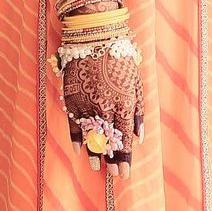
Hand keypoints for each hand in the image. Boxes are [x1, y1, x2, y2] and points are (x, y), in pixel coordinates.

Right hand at [62, 49, 143, 178]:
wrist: (95, 36)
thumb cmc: (120, 57)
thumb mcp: (136, 82)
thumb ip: (138, 111)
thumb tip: (139, 137)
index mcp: (124, 104)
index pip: (124, 140)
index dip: (124, 158)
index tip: (124, 174)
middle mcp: (105, 108)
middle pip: (108, 142)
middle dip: (111, 160)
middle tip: (113, 174)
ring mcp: (87, 105)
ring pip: (90, 137)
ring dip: (94, 153)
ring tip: (97, 166)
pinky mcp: (72, 100)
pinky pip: (73, 126)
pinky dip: (76, 139)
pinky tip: (78, 151)